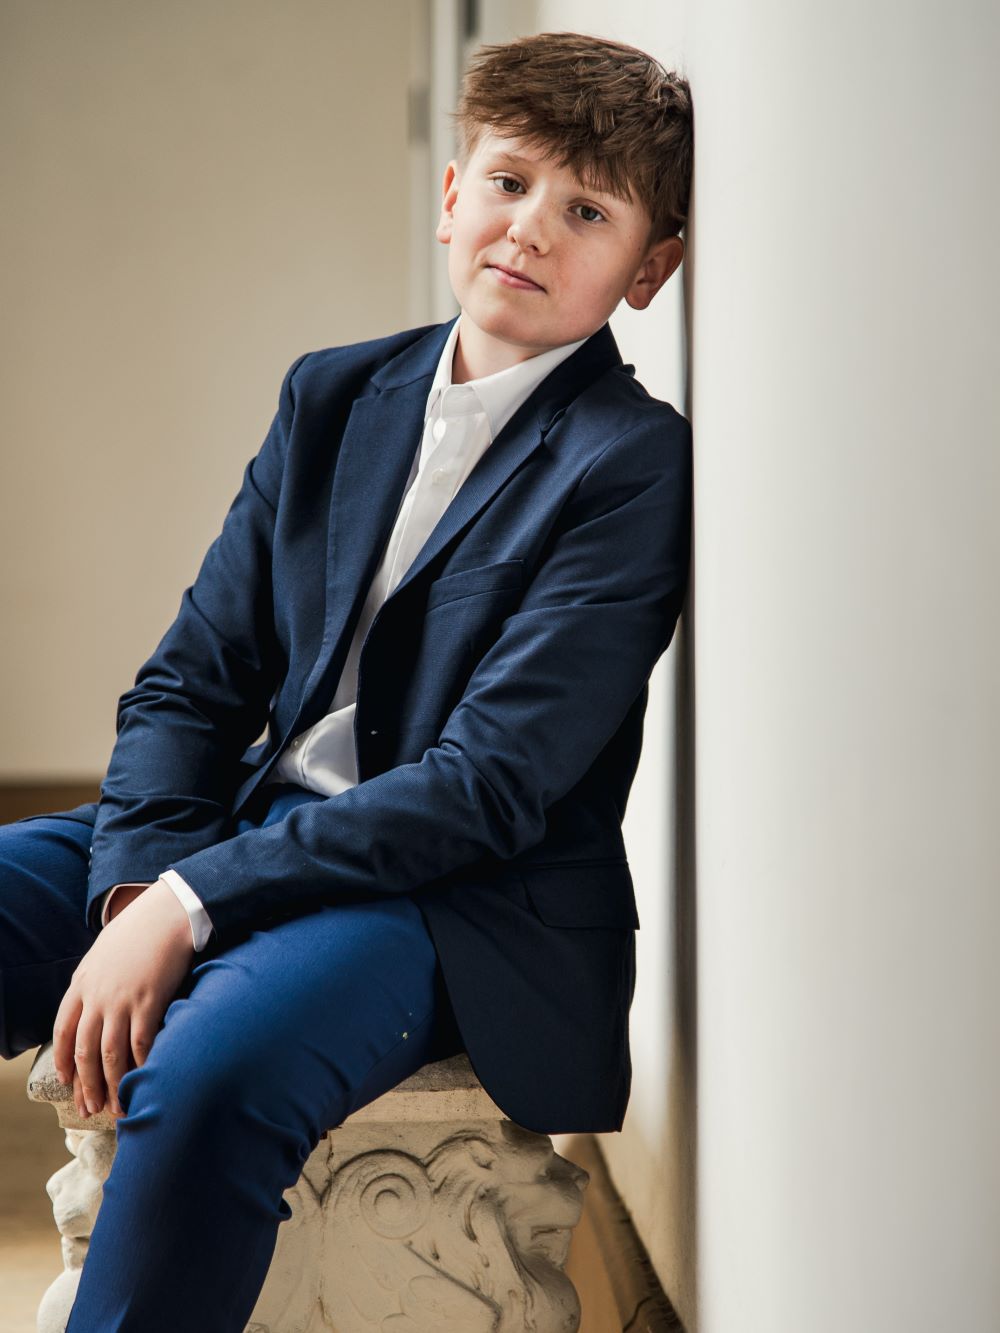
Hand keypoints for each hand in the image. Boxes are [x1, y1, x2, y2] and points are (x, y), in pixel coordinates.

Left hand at [53, 880, 195, 1118]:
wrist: (166, 913)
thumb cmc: (139, 930)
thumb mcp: (103, 953)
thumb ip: (94, 981)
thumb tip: (94, 1004)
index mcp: (81, 984)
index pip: (64, 1031)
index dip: (64, 1061)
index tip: (68, 1082)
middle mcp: (97, 996)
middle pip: (85, 1051)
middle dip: (87, 1085)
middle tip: (91, 1109)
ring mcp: (122, 1000)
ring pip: (110, 1054)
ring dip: (113, 1085)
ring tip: (119, 1107)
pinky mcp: (149, 1001)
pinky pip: (141, 1043)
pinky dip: (141, 1065)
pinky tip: (144, 1079)